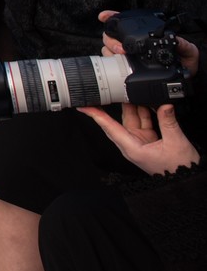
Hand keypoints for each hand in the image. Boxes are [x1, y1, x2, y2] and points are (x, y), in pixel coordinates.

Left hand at [82, 103, 199, 175]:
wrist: (187, 180)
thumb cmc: (179, 169)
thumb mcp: (176, 143)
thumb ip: (168, 122)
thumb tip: (165, 106)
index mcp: (132, 148)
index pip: (109, 128)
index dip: (96, 116)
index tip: (83, 106)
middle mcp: (132, 145)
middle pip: (118, 121)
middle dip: (113, 105)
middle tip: (107, 90)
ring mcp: (140, 141)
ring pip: (131, 119)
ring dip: (133, 107)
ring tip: (131, 92)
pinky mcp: (148, 139)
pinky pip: (142, 122)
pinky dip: (144, 112)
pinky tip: (145, 103)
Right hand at [98, 10, 199, 77]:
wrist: (184, 82)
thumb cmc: (184, 64)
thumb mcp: (187, 52)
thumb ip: (183, 45)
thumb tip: (176, 40)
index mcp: (144, 36)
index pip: (124, 23)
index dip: (111, 17)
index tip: (103, 16)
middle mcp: (133, 44)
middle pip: (110, 36)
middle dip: (111, 40)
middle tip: (121, 48)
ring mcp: (127, 56)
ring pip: (107, 49)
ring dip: (110, 51)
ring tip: (121, 55)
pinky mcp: (125, 69)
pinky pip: (111, 64)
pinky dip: (110, 63)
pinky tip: (115, 64)